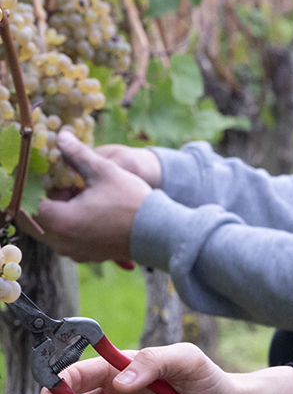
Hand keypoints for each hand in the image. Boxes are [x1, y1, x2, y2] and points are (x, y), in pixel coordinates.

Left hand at [20, 131, 151, 262]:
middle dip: (50, 200)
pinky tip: (93, 212)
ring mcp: (74, 252)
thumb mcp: (104, 171)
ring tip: (83, 196)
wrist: (158, 232)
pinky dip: (72, 225)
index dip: (42, 187)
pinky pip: (68, 239)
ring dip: (61, 213)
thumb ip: (78, 154)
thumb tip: (62, 137)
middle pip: (41, 218)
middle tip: (68, 185)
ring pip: (53, 230)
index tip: (57, 176)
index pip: (33, 203)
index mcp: (61, 220)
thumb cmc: (131, 201)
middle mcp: (62, 241)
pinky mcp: (87, 256)